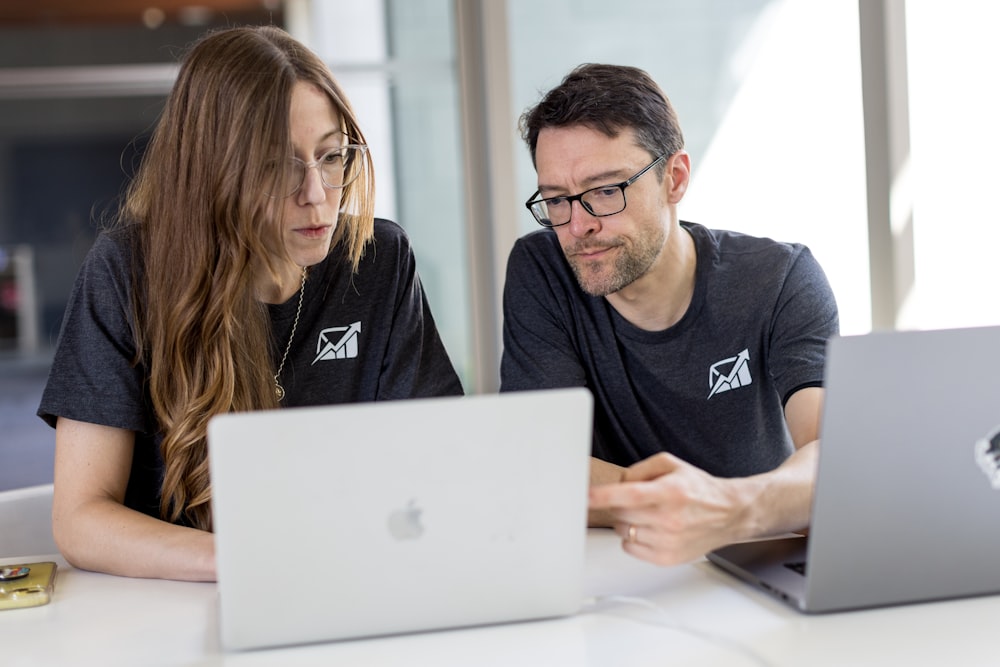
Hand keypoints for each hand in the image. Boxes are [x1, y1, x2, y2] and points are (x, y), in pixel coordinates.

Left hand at [588, 452, 747, 565]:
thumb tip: (618, 483)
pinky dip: (633, 538)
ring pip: (623, 531)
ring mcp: (668, 541)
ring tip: (648, 514)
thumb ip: (640, 469)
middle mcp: (670, 518)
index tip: (585, 497)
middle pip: (621, 513)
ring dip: (628, 521)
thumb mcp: (671, 464)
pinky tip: (651, 529)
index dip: (604, 496)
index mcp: (670, 492)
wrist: (728, 514)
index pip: (630, 495)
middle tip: (637, 500)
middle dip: (620, 504)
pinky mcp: (667, 559)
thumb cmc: (698, 490)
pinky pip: (630, 548)